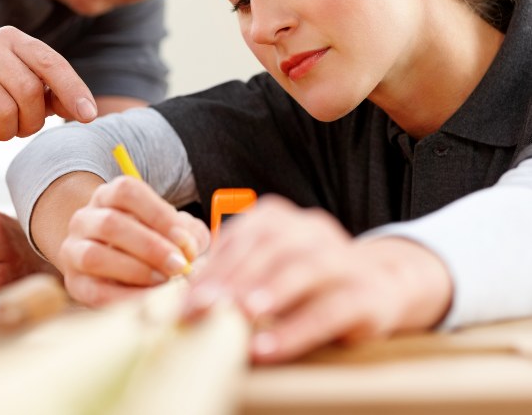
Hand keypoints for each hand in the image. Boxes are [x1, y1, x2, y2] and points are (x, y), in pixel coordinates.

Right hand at [0, 26, 97, 152]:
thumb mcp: (29, 96)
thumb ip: (57, 97)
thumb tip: (86, 111)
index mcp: (12, 39)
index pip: (51, 63)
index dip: (73, 91)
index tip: (89, 116)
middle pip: (29, 91)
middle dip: (31, 120)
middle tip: (21, 128)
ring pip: (5, 112)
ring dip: (6, 131)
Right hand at [59, 176, 210, 305]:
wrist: (115, 265)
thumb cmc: (151, 242)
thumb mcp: (171, 229)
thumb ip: (187, 233)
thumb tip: (190, 248)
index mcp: (108, 196)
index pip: (127, 192)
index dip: (158, 214)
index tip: (184, 239)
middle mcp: (85, 218)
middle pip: (110, 223)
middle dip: (150, 247)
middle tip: (179, 265)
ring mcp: (74, 250)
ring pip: (94, 256)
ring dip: (135, 271)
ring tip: (164, 281)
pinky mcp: (74, 283)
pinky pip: (95, 292)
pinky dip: (126, 297)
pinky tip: (151, 300)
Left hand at [181, 195, 452, 363]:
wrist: (382, 285)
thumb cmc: (307, 282)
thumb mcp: (270, 268)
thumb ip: (235, 275)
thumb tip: (187, 299)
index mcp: (282, 219)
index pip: (242, 234)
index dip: (213, 265)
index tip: (185, 297)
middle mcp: (312, 230)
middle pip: (269, 246)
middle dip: (230, 278)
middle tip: (200, 308)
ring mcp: (343, 259)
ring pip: (303, 267)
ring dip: (267, 291)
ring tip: (238, 315)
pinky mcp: (367, 295)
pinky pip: (329, 311)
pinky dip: (295, 329)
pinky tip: (267, 347)